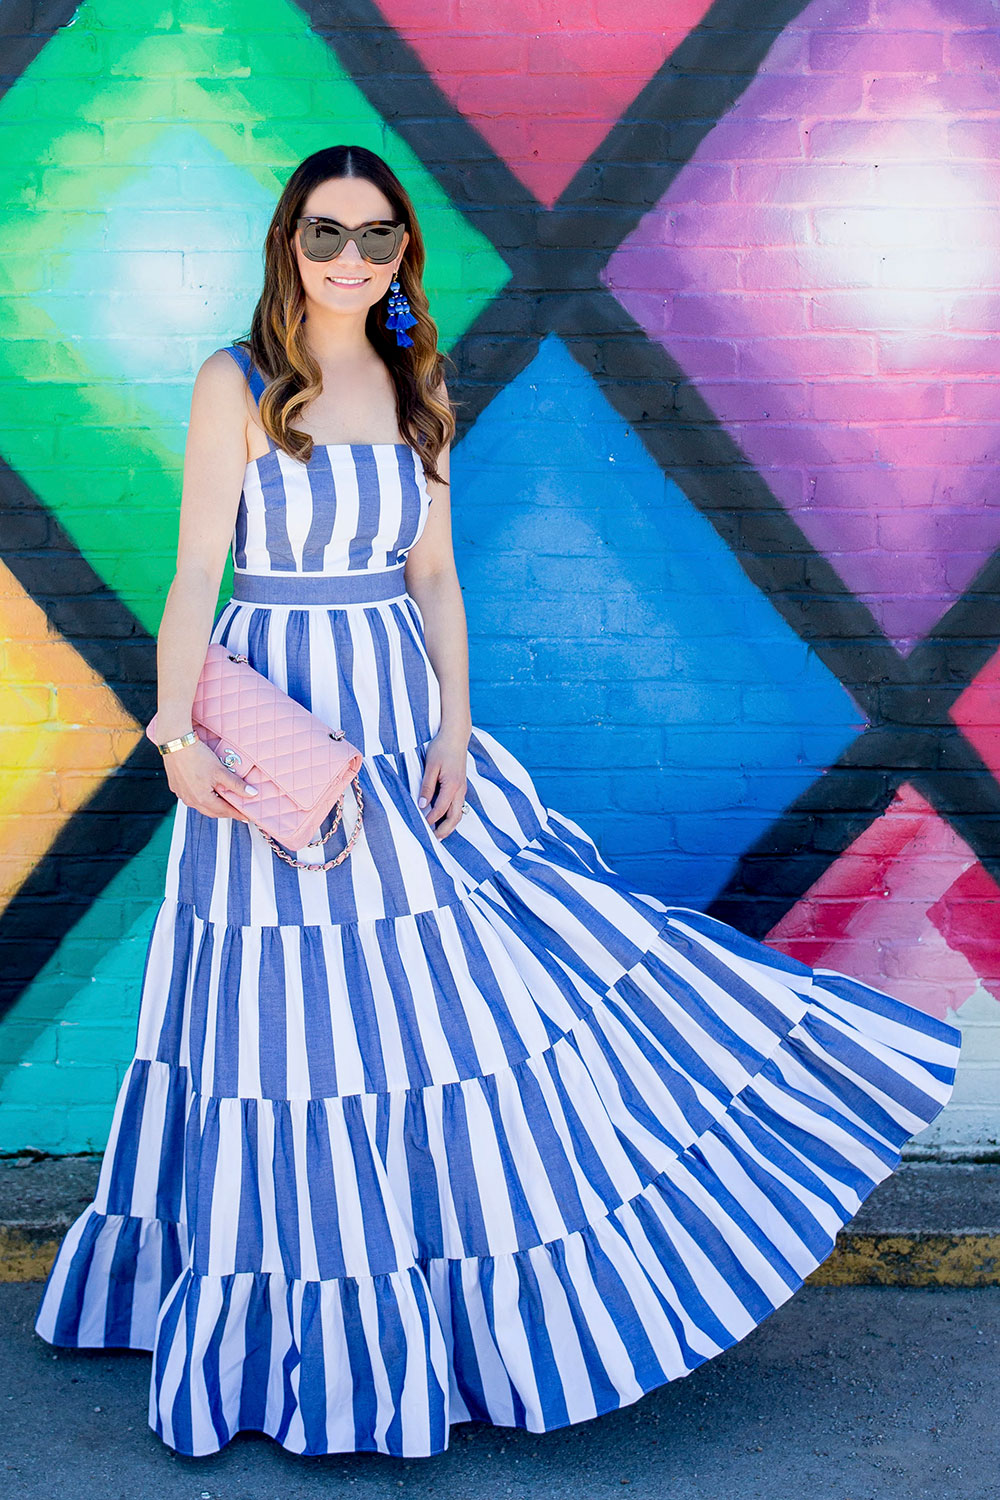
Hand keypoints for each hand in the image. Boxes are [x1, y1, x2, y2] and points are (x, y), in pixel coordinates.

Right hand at [161, 737, 259, 821]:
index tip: (246, 816)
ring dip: (213, 806)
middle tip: (237, 811)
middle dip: (226, 812)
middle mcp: (190, 800)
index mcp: (202, 799)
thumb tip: (251, 793)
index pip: (224, 811)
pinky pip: (192, 798)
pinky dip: (202, 798)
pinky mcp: (177, 787)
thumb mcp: (220, 771)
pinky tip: (207, 792)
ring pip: (201, 806)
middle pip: (212, 812)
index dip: (237, 814)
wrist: (176, 744)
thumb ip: (236, 784)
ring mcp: (182, 795)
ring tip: (224, 802)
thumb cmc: (196, 756)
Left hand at [418, 725, 469, 839]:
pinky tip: (443, 819)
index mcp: (452, 786)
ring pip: (458, 813)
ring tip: (438, 835)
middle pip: (454, 817)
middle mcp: (460, 790)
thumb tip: (422, 805)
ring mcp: (463, 789)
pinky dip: (452, 817)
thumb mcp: (430, 767)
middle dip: (444, 831)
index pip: (440, 810)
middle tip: (433, 841)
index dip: (430, 820)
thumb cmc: (441, 749)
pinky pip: (458, 806)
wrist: (456, 737)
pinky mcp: (461, 786)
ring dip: (449, 826)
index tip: (419, 827)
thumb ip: (427, 786)